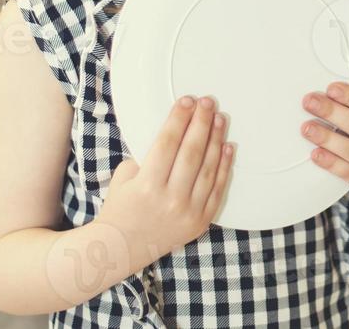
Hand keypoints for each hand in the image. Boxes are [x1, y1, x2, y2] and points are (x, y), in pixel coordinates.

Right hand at [96, 96, 232, 266]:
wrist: (121, 249)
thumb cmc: (121, 208)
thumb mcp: (123, 177)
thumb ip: (146, 155)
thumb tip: (174, 132)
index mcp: (146, 185)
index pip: (167, 143)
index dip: (179, 118)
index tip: (187, 100)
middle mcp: (169, 199)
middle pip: (191, 151)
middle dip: (201, 122)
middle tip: (208, 102)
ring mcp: (187, 212)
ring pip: (208, 168)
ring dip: (216, 139)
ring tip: (220, 118)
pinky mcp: (200, 221)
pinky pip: (217, 189)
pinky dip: (224, 166)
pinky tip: (227, 146)